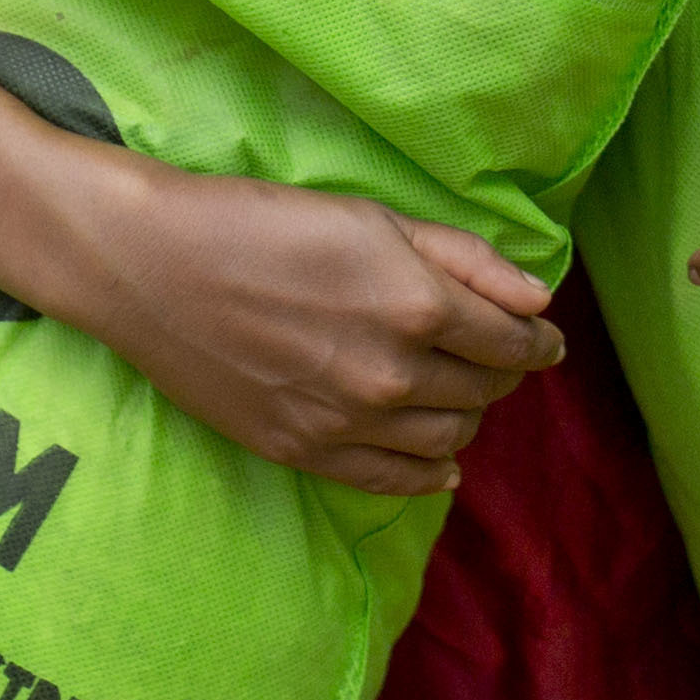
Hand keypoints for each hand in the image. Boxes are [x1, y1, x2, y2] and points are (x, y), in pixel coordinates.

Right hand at [72, 160, 563, 496]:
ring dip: (468, 416)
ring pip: (448, 439)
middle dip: (503, 372)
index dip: (538, 342)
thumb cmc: (261, 222)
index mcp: (415, 305)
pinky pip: (394, 481)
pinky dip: (430, 474)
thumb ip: (465, 260)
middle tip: (498, 354)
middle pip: (484, 390)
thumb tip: (538, 302)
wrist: (153, 266)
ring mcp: (346, 422)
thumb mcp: (373, 218)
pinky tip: (442, 462)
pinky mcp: (304, 452)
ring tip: (462, 393)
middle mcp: (391, 374)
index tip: (546, 339)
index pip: (511, 342)